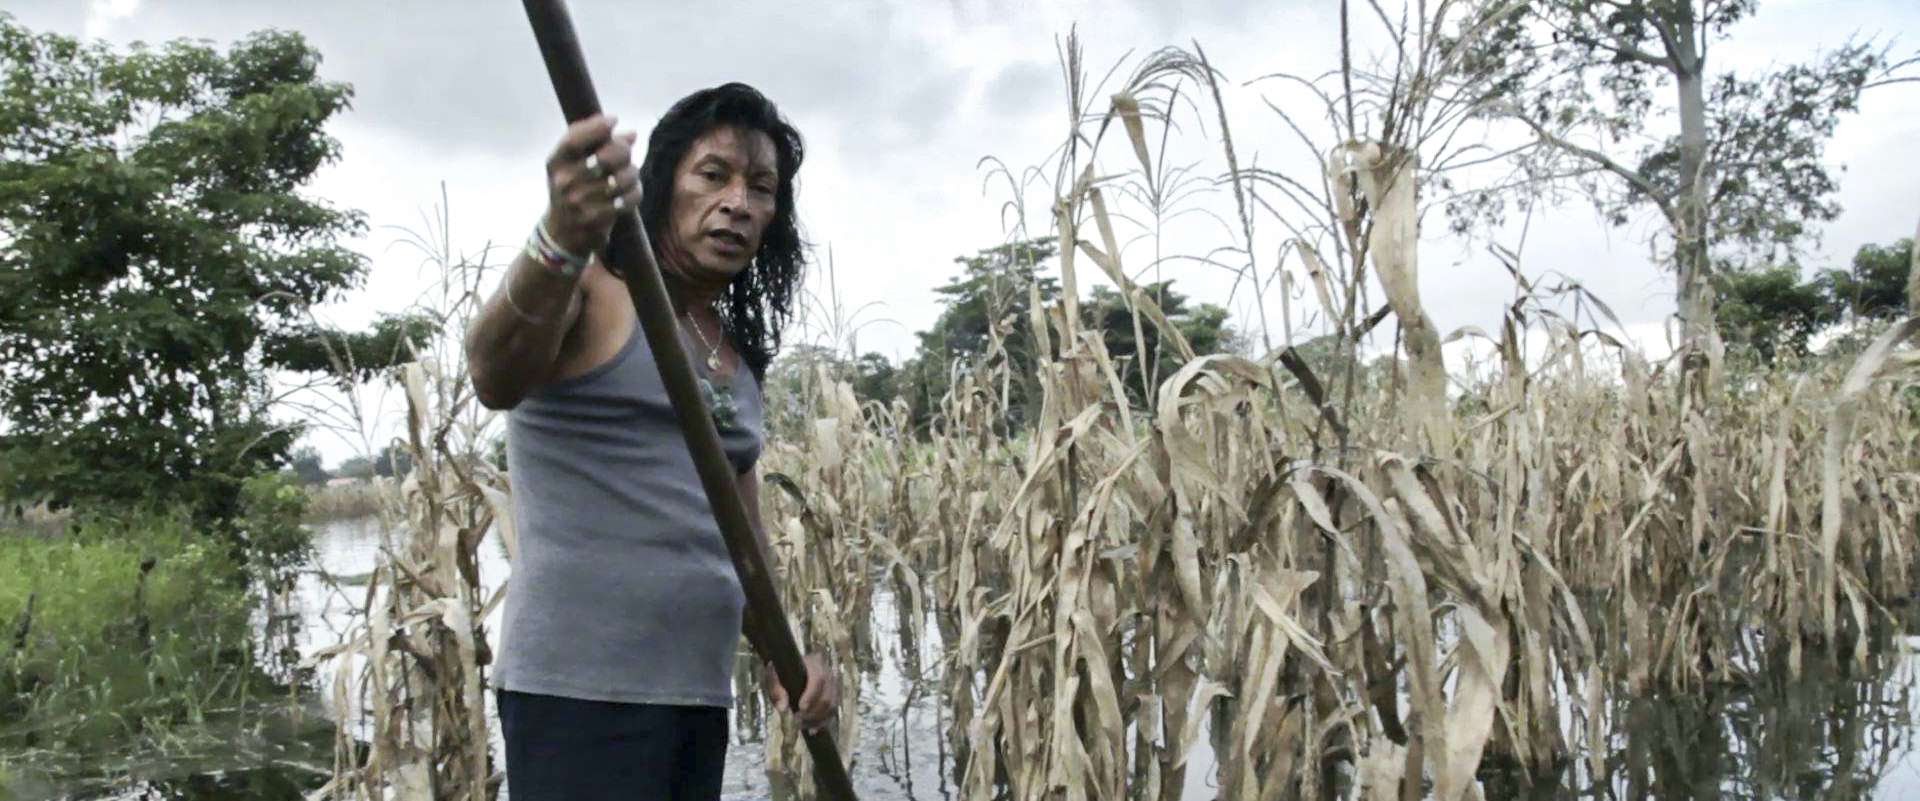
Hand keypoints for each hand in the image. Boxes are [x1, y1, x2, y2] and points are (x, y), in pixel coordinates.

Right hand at [544, 114, 641, 257]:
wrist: (564, 231)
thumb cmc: (573, 187)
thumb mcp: (574, 163)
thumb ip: (598, 143)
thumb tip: (631, 134)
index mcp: (556, 162)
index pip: (574, 139)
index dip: (596, 127)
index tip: (613, 120)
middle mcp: (564, 181)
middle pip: (605, 156)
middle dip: (623, 151)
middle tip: (626, 154)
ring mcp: (579, 202)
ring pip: (621, 178)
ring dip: (632, 173)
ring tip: (629, 175)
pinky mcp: (595, 219)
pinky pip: (628, 198)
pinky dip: (635, 192)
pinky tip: (630, 192)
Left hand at [765, 654, 839, 733]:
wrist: (791, 670)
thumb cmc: (782, 673)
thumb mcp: (774, 678)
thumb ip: (776, 691)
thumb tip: (782, 708)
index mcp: (815, 662)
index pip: (819, 679)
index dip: (811, 695)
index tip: (800, 708)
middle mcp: (828, 672)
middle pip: (827, 696)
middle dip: (813, 712)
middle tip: (798, 721)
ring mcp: (834, 684)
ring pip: (832, 706)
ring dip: (817, 719)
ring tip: (802, 724)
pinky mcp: (835, 696)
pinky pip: (833, 712)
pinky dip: (822, 723)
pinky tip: (811, 729)